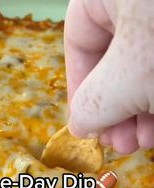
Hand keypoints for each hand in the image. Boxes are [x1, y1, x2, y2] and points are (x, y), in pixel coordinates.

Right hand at [65, 0, 153, 153]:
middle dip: (115, 111)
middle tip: (117, 142)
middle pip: (112, 61)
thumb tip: (78, 125)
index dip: (79, 89)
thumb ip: (93, 105)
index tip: (85, 124)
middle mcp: (134, 1)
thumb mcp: (125, 82)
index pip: (79, 40)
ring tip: (140, 143)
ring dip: (138, 114)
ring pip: (140, 68)